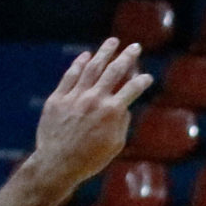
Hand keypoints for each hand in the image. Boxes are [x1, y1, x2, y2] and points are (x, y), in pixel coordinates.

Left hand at [35, 38, 152, 182]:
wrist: (57, 164)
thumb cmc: (90, 159)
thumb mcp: (115, 144)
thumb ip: (122, 122)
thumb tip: (124, 106)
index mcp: (112, 111)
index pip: (133, 89)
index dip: (142, 81)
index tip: (147, 77)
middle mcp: (94, 99)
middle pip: (114, 71)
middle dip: (127, 57)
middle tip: (135, 47)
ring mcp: (74, 96)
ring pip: (92, 67)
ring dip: (104, 52)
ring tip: (112, 42)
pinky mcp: (58, 98)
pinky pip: (70, 76)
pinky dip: (79, 64)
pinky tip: (86, 56)